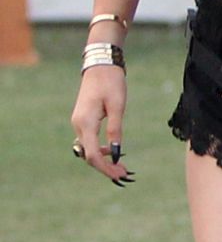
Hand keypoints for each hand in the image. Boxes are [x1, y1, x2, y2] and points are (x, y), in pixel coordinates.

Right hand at [70, 69, 133, 183]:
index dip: (105, 168)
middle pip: (88, 155)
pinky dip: (99, 150)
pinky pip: (88, 141)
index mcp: (85, 122)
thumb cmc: (111, 83)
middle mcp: (78, 125)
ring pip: (88, 149)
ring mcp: (78, 122)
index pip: (92, 154)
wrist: (100, 66)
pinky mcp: (82, 120)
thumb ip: (116, 130)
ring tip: (121, 166)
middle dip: (106, 167)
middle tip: (125, 174)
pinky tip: (113, 152)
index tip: (120, 176)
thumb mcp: (118, 107)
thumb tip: (117, 154)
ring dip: (103, 160)